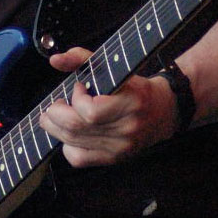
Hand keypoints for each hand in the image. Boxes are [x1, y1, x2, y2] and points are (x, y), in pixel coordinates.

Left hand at [38, 47, 178, 166]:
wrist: (163, 111)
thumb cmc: (137, 87)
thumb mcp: (115, 66)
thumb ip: (83, 59)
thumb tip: (55, 60)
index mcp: (132, 102)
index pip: (91, 112)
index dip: (77, 98)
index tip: (78, 87)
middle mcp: (127, 128)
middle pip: (77, 128)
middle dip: (55, 115)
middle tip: (54, 105)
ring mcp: (120, 147)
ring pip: (74, 143)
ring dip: (56, 128)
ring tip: (54, 116)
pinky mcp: (114, 159)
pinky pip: (79, 159)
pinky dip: (67, 146)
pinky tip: (69, 134)